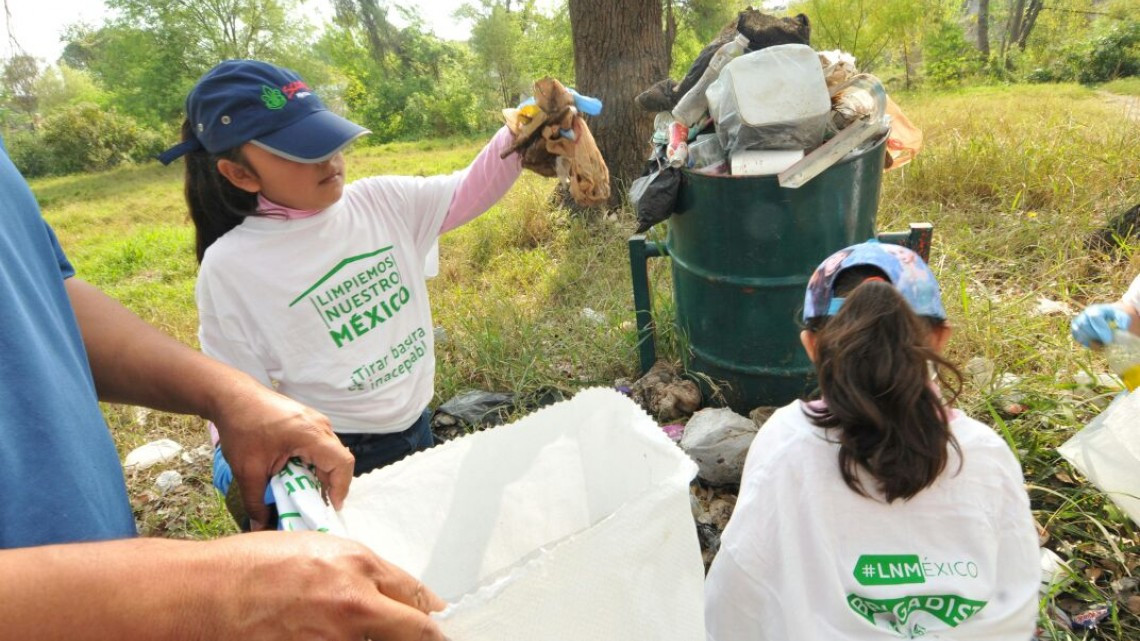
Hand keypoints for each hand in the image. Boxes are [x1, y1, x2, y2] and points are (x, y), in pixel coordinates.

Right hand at [206, 532, 446, 640]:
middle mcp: (355, 603)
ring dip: (379, 639)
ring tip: (351, 630)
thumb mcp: (316, 549)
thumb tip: (387, 592)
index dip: (430, 612)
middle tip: (428, 638)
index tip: (437, 620)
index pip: (416, 595)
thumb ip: (358, 571)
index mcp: (358, 566)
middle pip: (415, 631)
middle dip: (424, 636)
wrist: (206, 594)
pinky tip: (332, 637)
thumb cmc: (252, 565)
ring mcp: (335, 639)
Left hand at [211, 383, 353, 530]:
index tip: (329, 508)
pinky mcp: (308, 420)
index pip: (342, 464)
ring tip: (306, 492)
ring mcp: (315, 420)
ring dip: (322, 473)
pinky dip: (315, 462)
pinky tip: (298, 473)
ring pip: (330, 452)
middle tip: (316, 506)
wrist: (231, 396)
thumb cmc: (241, 428)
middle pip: (339, 459)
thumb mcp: (247, 470)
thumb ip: (256, 502)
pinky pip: (321, 445)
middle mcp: (320, 425)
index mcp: (311, 435)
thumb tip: (259, 527)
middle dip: (331, 485)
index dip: (341, 488)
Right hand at [1071, 303, 1131, 347]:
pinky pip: (1078, 339)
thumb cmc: (1114, 317)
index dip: (1101, 330)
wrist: (1104, 316)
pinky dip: (1087, 343)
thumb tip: (1121, 327)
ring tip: (1102, 343)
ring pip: (1080, 333)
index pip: (1095, 318)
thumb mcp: (1121, 315)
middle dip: (1096, 337)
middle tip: (1106, 343)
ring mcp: (1077, 322)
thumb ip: (1123, 320)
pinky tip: (1096, 344)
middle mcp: (1083, 315)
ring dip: (1091, 341)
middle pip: (1085, 326)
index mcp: (1095, 309)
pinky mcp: (1074, 330)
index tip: (1109, 340)